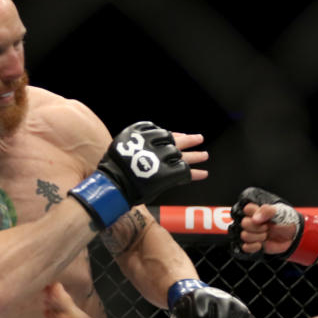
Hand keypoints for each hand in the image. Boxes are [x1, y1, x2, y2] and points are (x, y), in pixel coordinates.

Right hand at [70, 122, 208, 227]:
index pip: (163, 133)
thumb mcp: (124, 145)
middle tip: (199, 138)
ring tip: (205, 155)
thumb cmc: (114, 167)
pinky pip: (185, 172)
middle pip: (176, 141)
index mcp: (141, 135)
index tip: (182, 135)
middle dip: (189, 140)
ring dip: (196, 156)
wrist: (112, 183)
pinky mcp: (167, 174)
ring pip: (182, 156)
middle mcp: (154, 146)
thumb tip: (164, 137)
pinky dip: (194, 174)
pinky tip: (203, 174)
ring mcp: (161, 159)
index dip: (174, 135)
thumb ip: (140, 141)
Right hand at [229, 187, 317, 265]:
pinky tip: (260, 244)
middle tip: (267, 228)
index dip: (255, 214)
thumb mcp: (280, 211)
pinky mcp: (252, 244)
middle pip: (244, 224)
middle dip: (258, 227)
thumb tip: (255, 218)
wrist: (293, 234)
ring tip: (266, 235)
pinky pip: (245, 247)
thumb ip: (267, 211)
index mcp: (255, 210)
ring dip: (257, 237)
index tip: (266, 218)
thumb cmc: (285, 220)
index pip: (246, 209)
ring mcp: (251, 233)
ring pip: (244, 235)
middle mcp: (251, 221)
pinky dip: (253, 247)